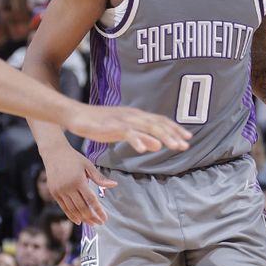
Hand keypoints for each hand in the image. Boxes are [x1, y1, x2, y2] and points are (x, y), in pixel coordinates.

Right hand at [42, 144, 116, 225]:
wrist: (54, 152)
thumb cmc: (74, 158)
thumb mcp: (88, 165)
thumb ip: (100, 178)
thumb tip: (114, 185)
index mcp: (78, 180)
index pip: (91, 200)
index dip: (98, 210)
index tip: (105, 219)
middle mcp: (68, 187)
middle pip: (82, 207)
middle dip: (91, 217)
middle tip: (99, 223)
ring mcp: (60, 191)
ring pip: (72, 210)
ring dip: (83, 218)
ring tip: (91, 224)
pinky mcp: (54, 193)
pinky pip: (64, 208)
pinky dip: (71, 216)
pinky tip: (78, 220)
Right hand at [66, 104, 190, 152]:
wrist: (76, 116)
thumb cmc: (99, 125)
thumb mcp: (123, 133)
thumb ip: (140, 139)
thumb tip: (158, 146)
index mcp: (136, 116)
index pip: (160, 121)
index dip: (174, 129)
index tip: (188, 138)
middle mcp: (133, 115)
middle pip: (157, 124)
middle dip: (173, 134)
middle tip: (186, 145)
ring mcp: (123, 119)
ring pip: (147, 127)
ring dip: (162, 136)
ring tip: (174, 146)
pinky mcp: (112, 126)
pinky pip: (127, 133)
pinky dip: (137, 140)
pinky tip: (144, 149)